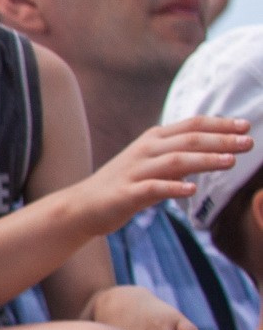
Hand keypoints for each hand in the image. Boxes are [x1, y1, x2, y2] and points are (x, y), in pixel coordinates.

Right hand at [63, 117, 250, 239]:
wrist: (82, 205)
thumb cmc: (123, 184)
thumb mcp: (152, 162)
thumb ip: (180, 154)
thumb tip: (214, 149)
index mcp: (153, 140)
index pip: (191, 125)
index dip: (219, 124)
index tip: (246, 125)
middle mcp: (145, 151)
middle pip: (187, 140)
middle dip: (220, 140)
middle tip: (249, 143)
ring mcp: (135, 171)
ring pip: (174, 161)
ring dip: (204, 160)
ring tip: (230, 162)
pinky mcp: (127, 194)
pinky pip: (152, 188)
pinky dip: (173, 187)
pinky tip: (192, 190)